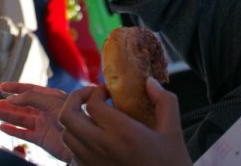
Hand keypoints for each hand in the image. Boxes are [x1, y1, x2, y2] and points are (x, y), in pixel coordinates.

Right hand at [0, 82, 72, 162]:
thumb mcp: (51, 101)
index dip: (16, 88)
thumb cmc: (71, 115)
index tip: (2, 86)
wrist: (84, 139)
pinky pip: (24, 133)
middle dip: (9, 104)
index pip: (31, 90)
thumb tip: (11, 99)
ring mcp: (44, 124)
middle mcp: (46, 110)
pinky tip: (2, 127)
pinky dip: (12, 130)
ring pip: (21, 118)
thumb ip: (31, 98)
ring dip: (6, 116)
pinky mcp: (42, 139)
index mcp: (51, 98)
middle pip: (23, 105)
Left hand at [58, 79, 191, 165]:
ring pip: (66, 135)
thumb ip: (164, 101)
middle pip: (67, 117)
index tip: (107, 91)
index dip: (96, 91)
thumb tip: (149, 82)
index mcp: (123, 133)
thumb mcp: (173, 131)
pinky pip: (72, 153)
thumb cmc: (171, 163)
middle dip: (74, 99)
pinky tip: (94, 138)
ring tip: (91, 117)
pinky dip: (77, 141)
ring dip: (75, 121)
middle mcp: (102, 147)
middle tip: (90, 97)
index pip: (92, 104)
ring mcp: (93, 163)